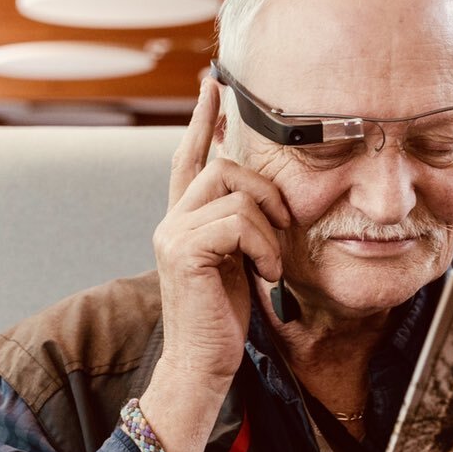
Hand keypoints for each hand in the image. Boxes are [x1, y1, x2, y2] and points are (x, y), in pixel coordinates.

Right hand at [151, 77, 290, 391]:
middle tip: (281, 231)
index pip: (188, 157)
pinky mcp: (182, 250)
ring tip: (269, 265)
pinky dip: (263, 247)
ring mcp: (172, 234)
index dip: (200, 120)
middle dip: (266, 193)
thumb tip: (263, 194)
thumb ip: (241, 225)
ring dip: (268, 229)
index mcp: (184, 221)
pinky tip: (263, 275)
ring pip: (235, 192)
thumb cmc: (225, 320)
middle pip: (223, 167)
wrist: (203, 366)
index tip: (212, 86)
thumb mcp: (239, 261)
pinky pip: (238, 222)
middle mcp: (171, 221)